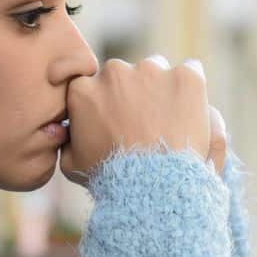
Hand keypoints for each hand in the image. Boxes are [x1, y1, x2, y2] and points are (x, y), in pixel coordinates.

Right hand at [59, 55, 226, 187]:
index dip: (107, 101)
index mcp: (83, 89)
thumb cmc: (111, 179)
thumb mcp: (72, 164)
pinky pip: (191, 70)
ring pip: (156, 69)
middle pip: (125, 74)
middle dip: (133, 92)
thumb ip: (67, 140)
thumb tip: (65, 130)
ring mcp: (151, 71)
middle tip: (144, 122)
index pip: (95, 85)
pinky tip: (190, 111)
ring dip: (160, 88)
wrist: (153, 187)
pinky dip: (190, 89)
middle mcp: (114, 72)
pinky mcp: (185, 77)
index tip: (117, 118)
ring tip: (169, 120)